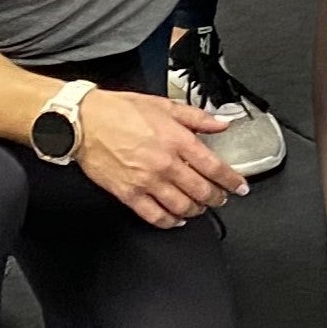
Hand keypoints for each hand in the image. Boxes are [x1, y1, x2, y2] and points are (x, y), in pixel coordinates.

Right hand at [71, 88, 246, 227]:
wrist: (85, 122)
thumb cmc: (121, 111)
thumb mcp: (166, 106)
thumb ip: (197, 118)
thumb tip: (221, 123)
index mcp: (177, 140)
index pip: (213, 167)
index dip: (231, 180)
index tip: (240, 187)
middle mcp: (165, 164)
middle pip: (200, 190)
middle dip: (216, 198)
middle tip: (222, 199)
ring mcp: (146, 181)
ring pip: (181, 206)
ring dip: (196, 210)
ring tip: (201, 208)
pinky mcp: (128, 194)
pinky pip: (154, 215)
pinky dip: (169, 221)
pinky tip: (176, 219)